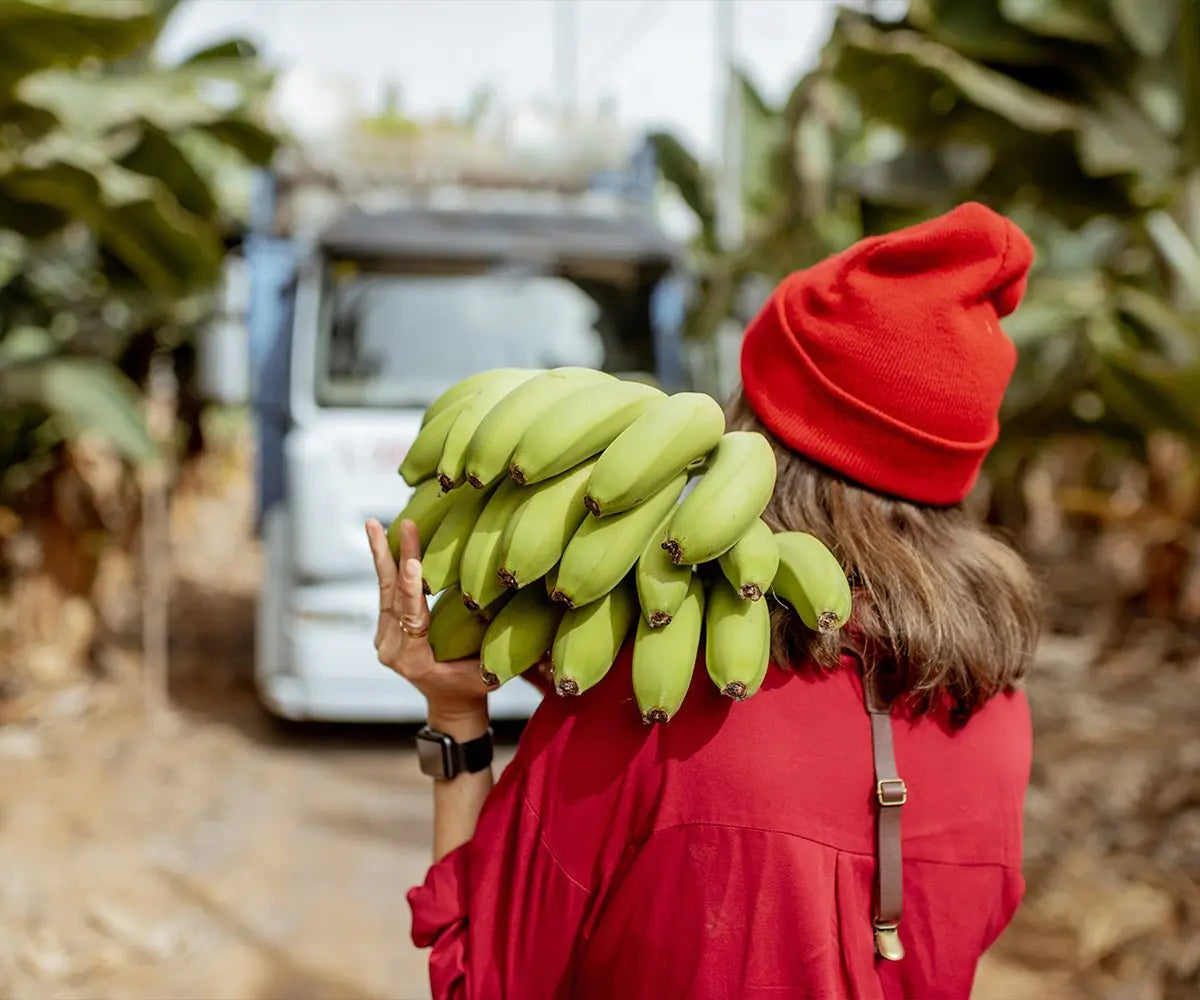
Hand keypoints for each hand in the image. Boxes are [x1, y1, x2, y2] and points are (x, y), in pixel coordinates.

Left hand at [365, 518, 489, 730]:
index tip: (414, 563)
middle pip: (393, 597)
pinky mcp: (385, 626)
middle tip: (399, 523)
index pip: (413, 619)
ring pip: (384, 589)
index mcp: (415, 661)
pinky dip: (387, 563)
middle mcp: (392, 648)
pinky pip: (386, 592)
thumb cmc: (474, 687)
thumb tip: (518, 619)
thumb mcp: (487, 673)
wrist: (450, 703)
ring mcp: (384, 637)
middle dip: (398, 557)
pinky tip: (384, 538)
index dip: (412, 590)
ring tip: (373, 523)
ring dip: (381, 554)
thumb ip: (493, 650)